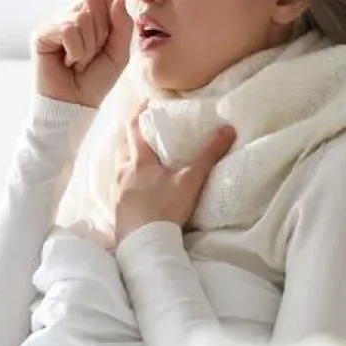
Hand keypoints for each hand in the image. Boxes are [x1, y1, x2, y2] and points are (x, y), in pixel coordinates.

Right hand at [32, 0, 133, 107]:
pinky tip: (68, 62)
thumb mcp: (119, 52)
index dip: (113, 19)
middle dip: (100, 32)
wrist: (76, 103)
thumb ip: (122, 23)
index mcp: (92, 13)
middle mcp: (72, 13)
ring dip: (88, 47)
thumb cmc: (96, 79)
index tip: (107, 43)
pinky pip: (68, 30)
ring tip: (79, 61)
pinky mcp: (42, 33)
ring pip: (82, 17)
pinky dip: (75, 51)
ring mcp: (55, 21)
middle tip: (92, 53)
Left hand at [113, 107, 235, 242]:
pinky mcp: (117, 209)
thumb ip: (209, 155)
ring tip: (139, 159)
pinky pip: (118, 188)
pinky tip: (134, 189)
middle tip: (143, 131)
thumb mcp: (191, 180)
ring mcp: (117, 192)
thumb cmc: (165, 209)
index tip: (145, 102)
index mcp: (139, 162)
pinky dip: (125, 181)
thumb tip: (228, 129)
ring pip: (119, 168)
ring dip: (127, 160)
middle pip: (123, 148)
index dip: (139, 113)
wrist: (145, 244)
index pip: (134, 129)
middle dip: (131, 138)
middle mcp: (123, 173)